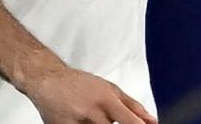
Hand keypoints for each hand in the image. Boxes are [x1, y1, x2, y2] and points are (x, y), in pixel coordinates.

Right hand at [22, 65, 156, 123]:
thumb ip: (134, 107)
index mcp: (107, 100)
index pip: (130, 121)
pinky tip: (84, 121)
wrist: (48, 81)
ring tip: (94, 118)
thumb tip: (152, 121)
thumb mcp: (111, 90)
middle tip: (108, 120)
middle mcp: (92, 113)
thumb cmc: (81, 85)